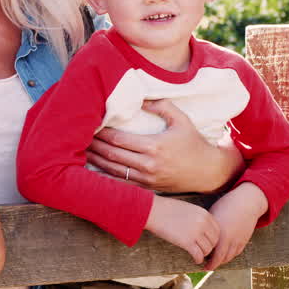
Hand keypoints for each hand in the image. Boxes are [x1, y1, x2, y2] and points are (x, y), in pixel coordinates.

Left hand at [87, 99, 240, 192]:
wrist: (209, 172)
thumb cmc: (194, 143)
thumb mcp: (182, 120)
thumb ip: (162, 106)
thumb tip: (141, 99)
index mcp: (155, 146)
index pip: (119, 140)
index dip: (102, 134)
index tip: (90, 126)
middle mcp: (149, 164)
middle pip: (112, 155)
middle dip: (94, 146)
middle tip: (80, 138)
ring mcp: (148, 179)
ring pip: (114, 170)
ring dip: (96, 161)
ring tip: (83, 151)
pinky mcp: (148, 189)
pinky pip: (122, 183)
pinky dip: (106, 176)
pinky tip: (95, 169)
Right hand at [144, 195, 220, 263]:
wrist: (152, 210)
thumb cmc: (165, 208)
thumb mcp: (187, 208)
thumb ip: (197, 217)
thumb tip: (203, 228)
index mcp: (204, 214)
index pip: (217, 230)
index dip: (212, 238)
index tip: (207, 242)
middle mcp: (203, 223)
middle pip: (214, 241)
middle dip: (209, 247)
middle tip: (203, 250)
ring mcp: (196, 233)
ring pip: (207, 249)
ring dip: (203, 253)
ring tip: (198, 255)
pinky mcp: (187, 242)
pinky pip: (198, 255)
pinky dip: (198, 259)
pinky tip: (195, 260)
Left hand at [204, 183, 267, 269]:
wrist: (247, 203)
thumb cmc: (226, 205)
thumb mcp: (212, 216)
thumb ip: (207, 229)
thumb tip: (199, 236)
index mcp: (220, 234)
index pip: (212, 254)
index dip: (206, 260)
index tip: (198, 262)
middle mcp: (230, 240)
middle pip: (221, 258)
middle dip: (213, 264)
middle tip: (206, 266)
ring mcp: (239, 241)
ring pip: (230, 257)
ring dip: (222, 261)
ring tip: (214, 262)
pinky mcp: (245, 240)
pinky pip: (237, 252)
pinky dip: (230, 256)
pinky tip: (224, 255)